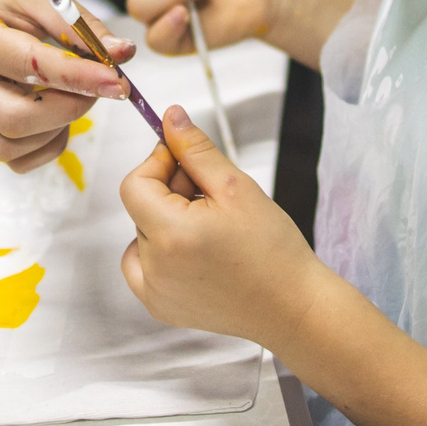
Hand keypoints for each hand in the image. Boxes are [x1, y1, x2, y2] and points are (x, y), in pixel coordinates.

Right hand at [0, 0, 137, 172]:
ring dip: (54, 131)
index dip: (78, 78)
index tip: (117, 79)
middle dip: (67, 110)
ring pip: (8, 146)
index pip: (29, 67)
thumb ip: (84, 29)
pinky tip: (59, 116)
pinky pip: (10, 155)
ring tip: (75, 96)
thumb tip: (122, 55)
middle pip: (12, 120)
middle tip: (97, 86)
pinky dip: (42, 146)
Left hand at [121, 105, 328, 344]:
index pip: (134, 184)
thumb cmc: (272, 251)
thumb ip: (196, 150)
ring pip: (142, 235)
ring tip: (207, 225)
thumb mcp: (235, 187)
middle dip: (170, 191)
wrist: (291, 306)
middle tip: (211, 195)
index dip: (158, 164)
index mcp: (171, 236)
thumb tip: (170, 118)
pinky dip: (160, 252)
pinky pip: (142, 267)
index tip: (185, 161)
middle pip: (141, 208)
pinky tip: (194, 249)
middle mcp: (154, 269)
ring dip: (165, 221)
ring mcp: (155, 293)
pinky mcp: (161, 307)